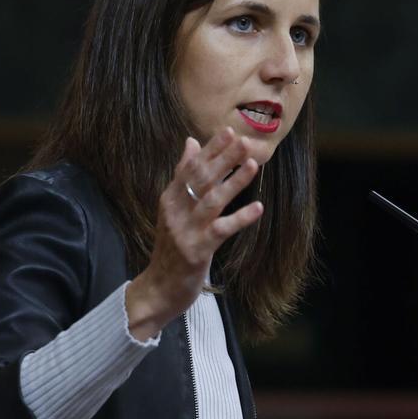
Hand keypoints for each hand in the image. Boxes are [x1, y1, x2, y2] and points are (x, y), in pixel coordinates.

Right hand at [125, 127, 262, 339]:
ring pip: (212, 200)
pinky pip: (221, 230)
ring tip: (253, 165)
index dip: (211, 149)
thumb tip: (191, 142)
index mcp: (170, 198)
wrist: (159, 287)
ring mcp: (186, 230)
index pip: (191, 167)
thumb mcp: (174, 209)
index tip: (230, 131)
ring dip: (234, 182)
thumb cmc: (172, 248)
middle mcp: (176, 210)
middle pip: (201, 179)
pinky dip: (241, 218)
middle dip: (224, 158)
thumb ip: (182, 176)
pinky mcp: (197, 250)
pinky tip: (258, 208)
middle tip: (245, 141)